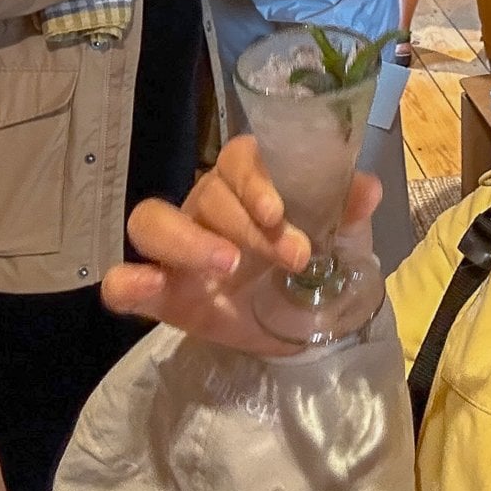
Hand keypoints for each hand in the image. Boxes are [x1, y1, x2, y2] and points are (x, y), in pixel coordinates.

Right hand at [101, 134, 382, 356]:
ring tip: (226, 267)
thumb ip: (349, 215)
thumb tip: (368, 188)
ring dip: (187, 240)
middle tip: (292, 258)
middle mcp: (206, 207)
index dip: (253, 179)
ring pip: (151, 220)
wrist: (298, 331)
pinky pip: (122, 280)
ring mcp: (176, 250)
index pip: (238, 159)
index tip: (277, 212)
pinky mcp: (160, 295)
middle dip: (247, 225)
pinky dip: (127, 281)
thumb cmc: (312, 270)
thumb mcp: (340, 245)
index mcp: (248, 186)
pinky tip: (142, 287)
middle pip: (206, 193)